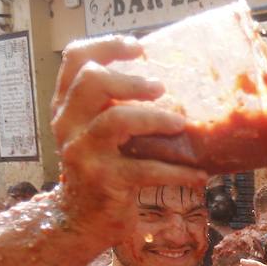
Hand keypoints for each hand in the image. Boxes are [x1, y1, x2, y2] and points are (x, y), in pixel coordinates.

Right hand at [51, 36, 206, 243]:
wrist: (81, 220)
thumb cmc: (101, 169)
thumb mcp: (98, 134)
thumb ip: (115, 107)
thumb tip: (169, 84)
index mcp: (67, 106)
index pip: (74, 59)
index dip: (107, 46)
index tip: (139, 47)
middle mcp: (68, 125)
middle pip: (92, 82)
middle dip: (132, 80)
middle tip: (161, 87)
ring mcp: (84, 154)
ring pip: (116, 121)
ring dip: (155, 119)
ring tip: (180, 124)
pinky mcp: (105, 182)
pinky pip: (146, 170)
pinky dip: (178, 171)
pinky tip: (199, 174)